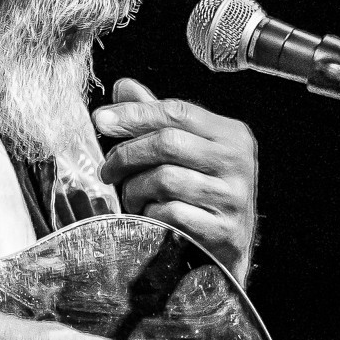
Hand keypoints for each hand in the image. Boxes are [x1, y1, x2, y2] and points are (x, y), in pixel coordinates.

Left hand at [93, 78, 258, 281]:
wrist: (227, 252)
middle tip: (108, 171)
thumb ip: (158, 120)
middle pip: (167, 142)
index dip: (135, 113)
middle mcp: (238, 162)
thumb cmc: (203, 194)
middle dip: (127, 155)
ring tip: (131, 197)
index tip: (101, 120)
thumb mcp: (188, 151)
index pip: (177, 111)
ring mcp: (233, 198)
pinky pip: (171, 213)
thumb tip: (122, 87)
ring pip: (164, 179)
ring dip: (135, 189)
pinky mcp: (223, 230)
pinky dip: (151, 213)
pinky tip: (151, 216)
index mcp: (232, 134)